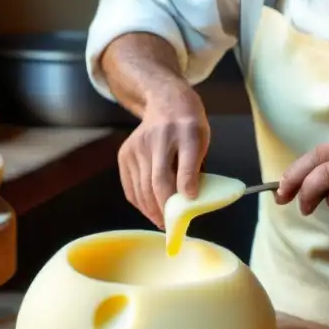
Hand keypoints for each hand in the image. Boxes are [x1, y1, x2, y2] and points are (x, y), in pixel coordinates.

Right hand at [117, 83, 209, 227]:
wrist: (165, 102)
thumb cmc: (189, 127)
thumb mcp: (202, 140)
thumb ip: (197, 168)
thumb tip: (190, 200)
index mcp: (187, 132)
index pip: (187, 161)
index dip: (188, 183)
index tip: (190, 202)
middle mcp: (159, 137)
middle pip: (159, 181)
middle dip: (167, 208)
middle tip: (174, 227)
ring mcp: (138, 145)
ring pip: (143, 188)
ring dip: (152, 211)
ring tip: (162, 223)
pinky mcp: (125, 153)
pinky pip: (131, 187)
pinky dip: (140, 203)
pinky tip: (150, 211)